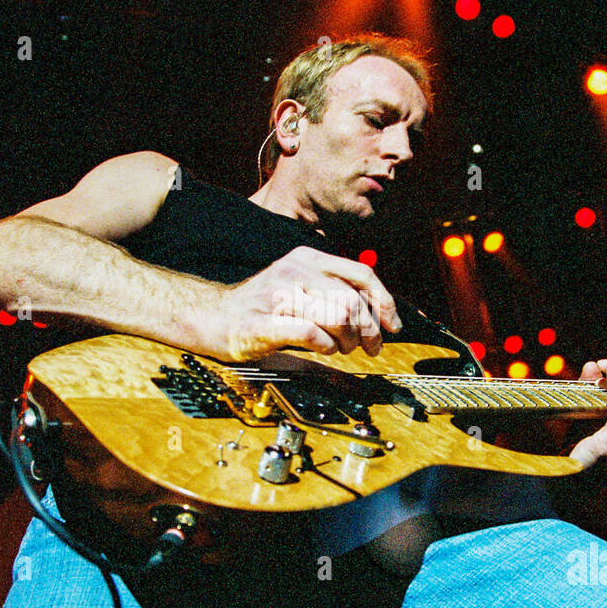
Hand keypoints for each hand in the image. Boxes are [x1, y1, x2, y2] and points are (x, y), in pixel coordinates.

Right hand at [199, 246, 402, 360]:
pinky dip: (326, 346)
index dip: (384, 302)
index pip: (361, 273)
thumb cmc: (263, 307)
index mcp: (308, 258)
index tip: (392, 325)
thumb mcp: (301, 285)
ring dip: (348, 340)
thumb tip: (380, 313)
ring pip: (337, 316)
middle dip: (369, 330)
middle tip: (369, 347)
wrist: (214, 318)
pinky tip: (323, 348)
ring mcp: (278, 296)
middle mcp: (294, 271)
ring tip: (342, 348)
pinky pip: (312, 334)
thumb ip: (335, 291)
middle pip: (353, 300)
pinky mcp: (265, 323)